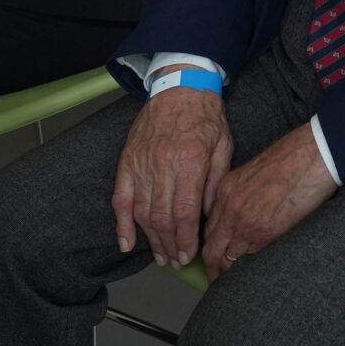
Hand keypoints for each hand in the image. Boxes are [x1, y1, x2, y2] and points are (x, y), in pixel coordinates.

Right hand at [111, 86, 232, 265]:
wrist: (180, 83)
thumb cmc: (206, 114)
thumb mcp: (223, 144)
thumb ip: (215, 180)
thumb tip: (207, 213)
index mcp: (190, 161)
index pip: (185, 212)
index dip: (185, 239)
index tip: (188, 254)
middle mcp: (163, 165)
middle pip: (162, 217)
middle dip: (169, 245)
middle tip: (175, 261)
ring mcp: (141, 163)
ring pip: (142, 212)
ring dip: (150, 239)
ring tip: (160, 256)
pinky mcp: (127, 161)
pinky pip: (121, 198)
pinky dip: (122, 223)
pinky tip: (126, 242)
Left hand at [199, 121, 336, 278]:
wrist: (312, 155)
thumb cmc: (292, 157)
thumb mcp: (255, 171)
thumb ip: (243, 193)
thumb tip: (246, 211)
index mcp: (226, 189)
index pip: (210, 225)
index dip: (212, 243)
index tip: (214, 253)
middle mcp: (229, 208)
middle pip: (211, 247)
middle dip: (212, 266)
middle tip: (215, 279)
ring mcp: (244, 223)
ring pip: (226, 258)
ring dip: (226, 273)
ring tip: (228, 285)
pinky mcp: (264, 234)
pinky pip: (249, 258)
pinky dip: (247, 268)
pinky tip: (248, 276)